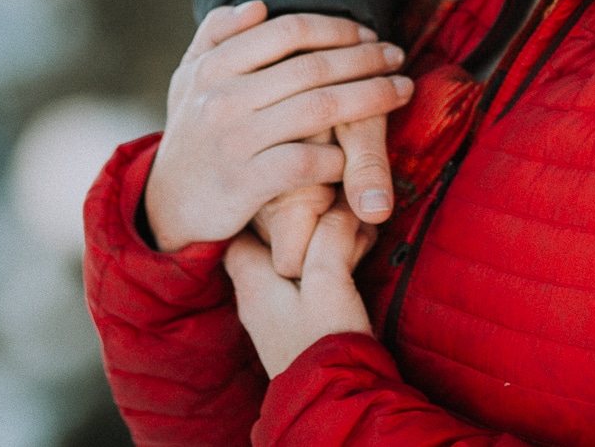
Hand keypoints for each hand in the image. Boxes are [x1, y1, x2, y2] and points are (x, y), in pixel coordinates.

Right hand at [144, 2, 412, 251]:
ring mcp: (234, 141)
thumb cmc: (193, 133)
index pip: (288, 30)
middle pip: (312, 67)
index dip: (337, 28)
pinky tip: (356, 151)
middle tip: (397, 55)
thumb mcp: (189, 77)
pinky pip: (307, 161)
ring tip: (401, 89)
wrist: (166, 206)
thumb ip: (216, 34)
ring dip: (371, 97)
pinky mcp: (245, 184)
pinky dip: (338, 155)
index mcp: (212, 65)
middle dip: (365, 58)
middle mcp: (221, 98)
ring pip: (319, 109)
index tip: (368, 32)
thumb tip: (260, 6)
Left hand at [225, 200, 376, 376]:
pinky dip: (325, 270)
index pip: (241, 229)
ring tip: (353, 236)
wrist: (336, 403)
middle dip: (300, 225)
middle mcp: (256, 299)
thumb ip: (329, 235)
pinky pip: (305, 287)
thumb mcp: (328, 278)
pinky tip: (352, 264)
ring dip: (318, 248)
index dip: (264, 207)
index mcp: (252, 281)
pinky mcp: (299, 331)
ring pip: (289, 266)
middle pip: (268, 245)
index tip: (291, 191)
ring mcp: (276, 319)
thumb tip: (339, 205)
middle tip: (332, 209)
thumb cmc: (325, 341)